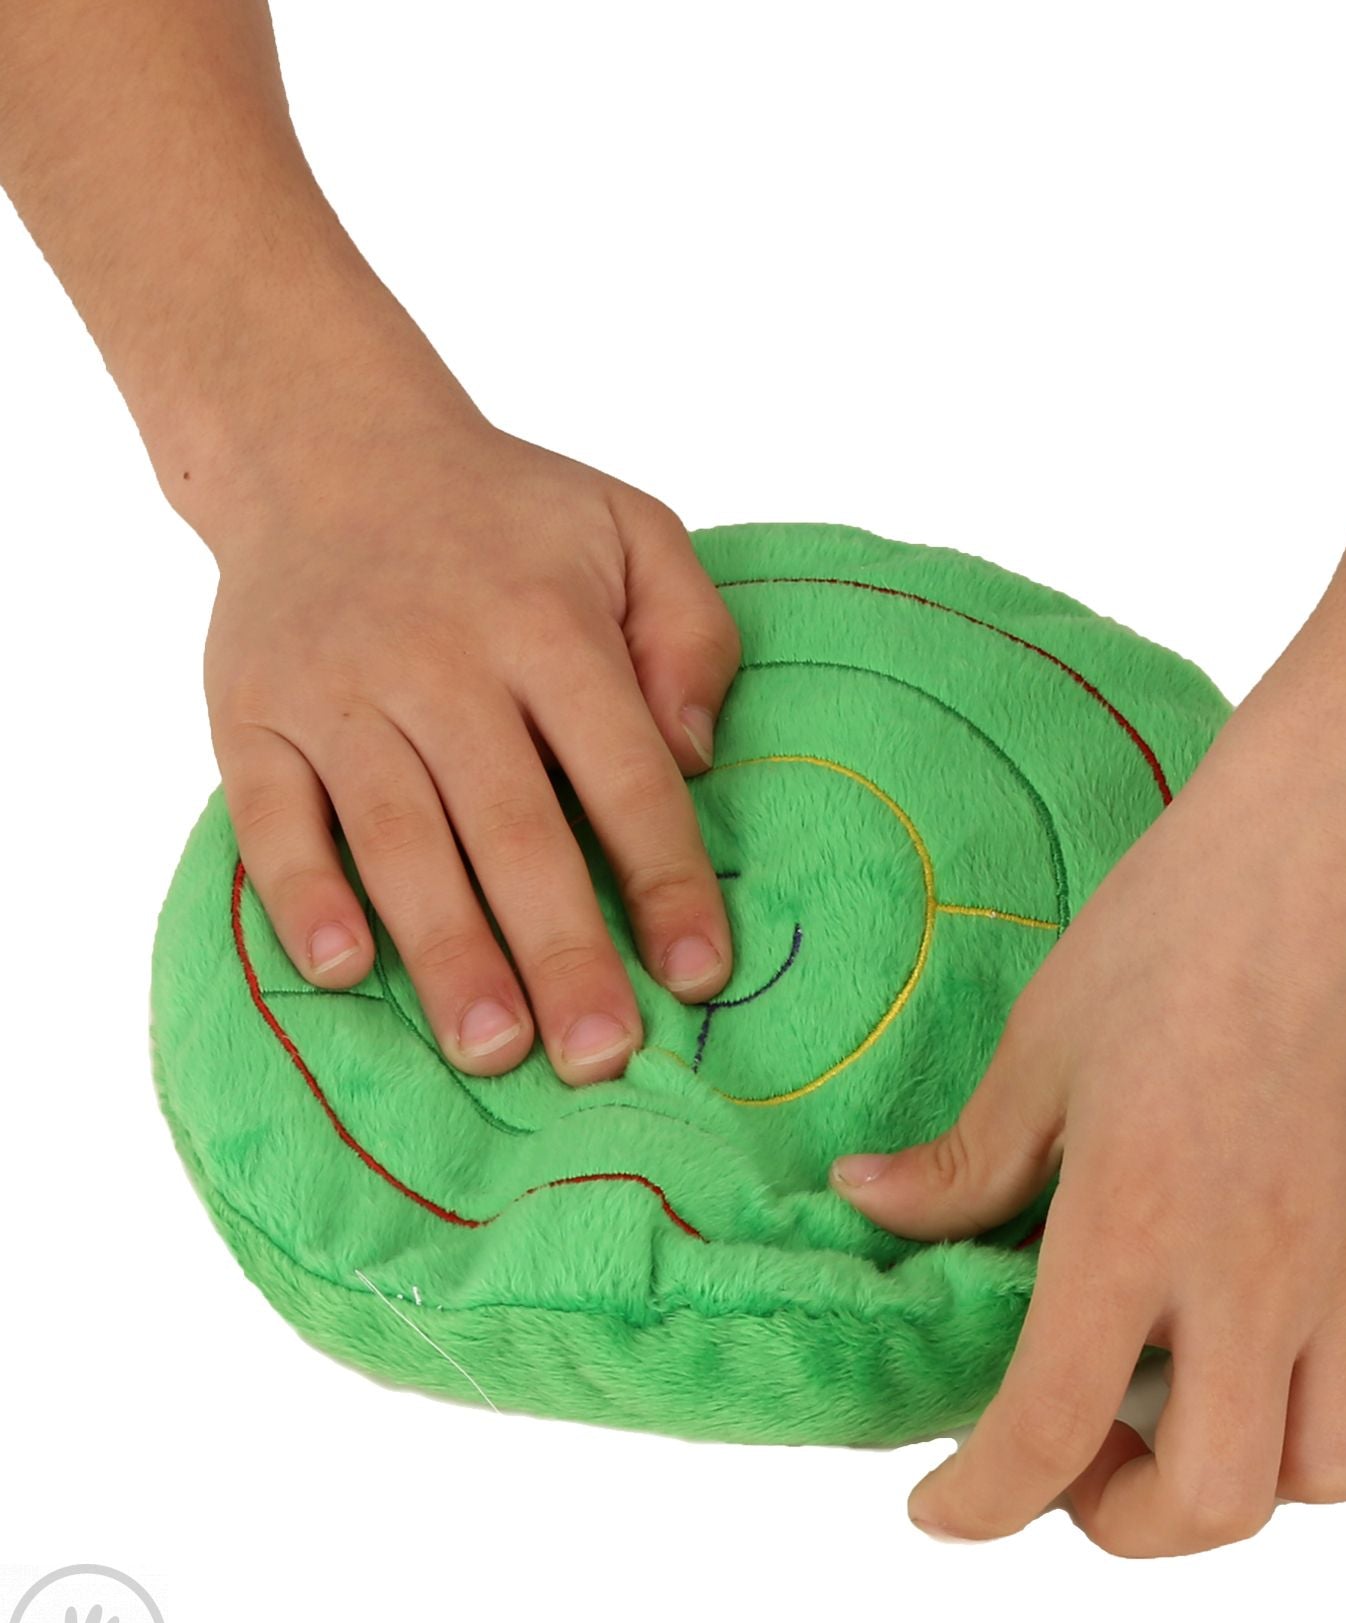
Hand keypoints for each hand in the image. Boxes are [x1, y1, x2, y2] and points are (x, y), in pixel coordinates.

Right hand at [202, 407, 739, 1084]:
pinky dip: (303, 894)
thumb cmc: (506, 518)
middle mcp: (444, 661)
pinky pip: (272, 817)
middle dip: (562, 950)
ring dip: (447, 950)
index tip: (698, 975)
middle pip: (515, 827)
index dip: (665, 879)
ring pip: (400, 838)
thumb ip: (689, 632)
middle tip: (599, 1057)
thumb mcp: (632, 530)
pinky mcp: (254, 715)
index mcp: (549, 623)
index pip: (624, 773)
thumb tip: (696, 755)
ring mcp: (340, 691)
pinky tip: (346, 971)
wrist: (327, 447)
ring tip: (493, 1049)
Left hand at [830, 653, 1345, 1554]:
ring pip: (1329, 1474)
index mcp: (1134, 1222)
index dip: (979, 1503)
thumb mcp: (1041, 1045)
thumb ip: (963, 1160)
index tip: (941, 1509)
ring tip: (1192, 1402)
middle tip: (1075, 1458)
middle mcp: (1257, 1270)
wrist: (1332, 852)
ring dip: (1246, 1474)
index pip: (1046, 1428)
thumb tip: (867, 1207)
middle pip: (1210, 1502)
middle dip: (1120, 1519)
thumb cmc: (1175, 929)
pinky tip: (1315, 1353)